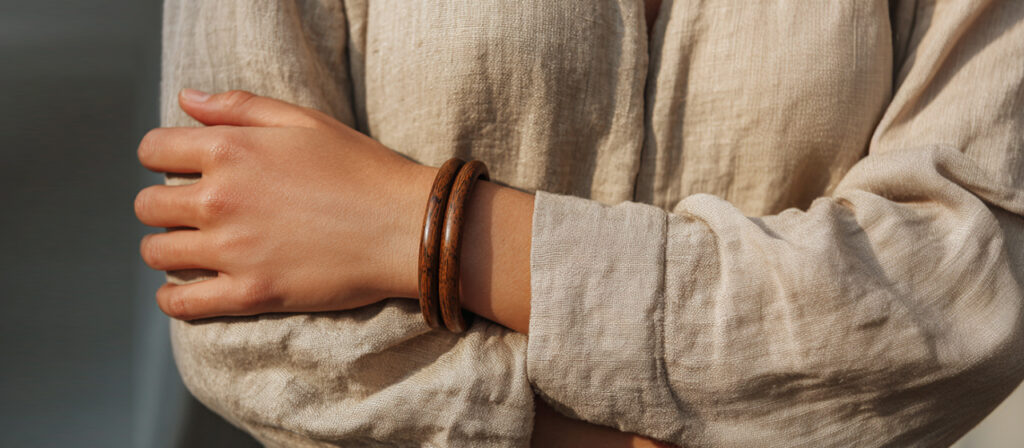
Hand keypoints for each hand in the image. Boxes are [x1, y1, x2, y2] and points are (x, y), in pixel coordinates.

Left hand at [135, 89, 433, 319]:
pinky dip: (173, 298)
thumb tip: (186, 100)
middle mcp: (220, 199)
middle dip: (163, 206)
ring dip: (167, 249)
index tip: (179, 168)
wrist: (405, 228)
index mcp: (230, 149)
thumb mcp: (305, 122)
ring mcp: (232, 250)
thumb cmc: (362, 169)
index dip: (163, 157)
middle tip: (193, 212)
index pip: (153, 150)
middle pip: (148, 205)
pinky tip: (186, 290)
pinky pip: (181, 303)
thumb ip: (240, 107)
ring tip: (195, 248)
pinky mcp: (250, 293)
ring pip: (157, 253)